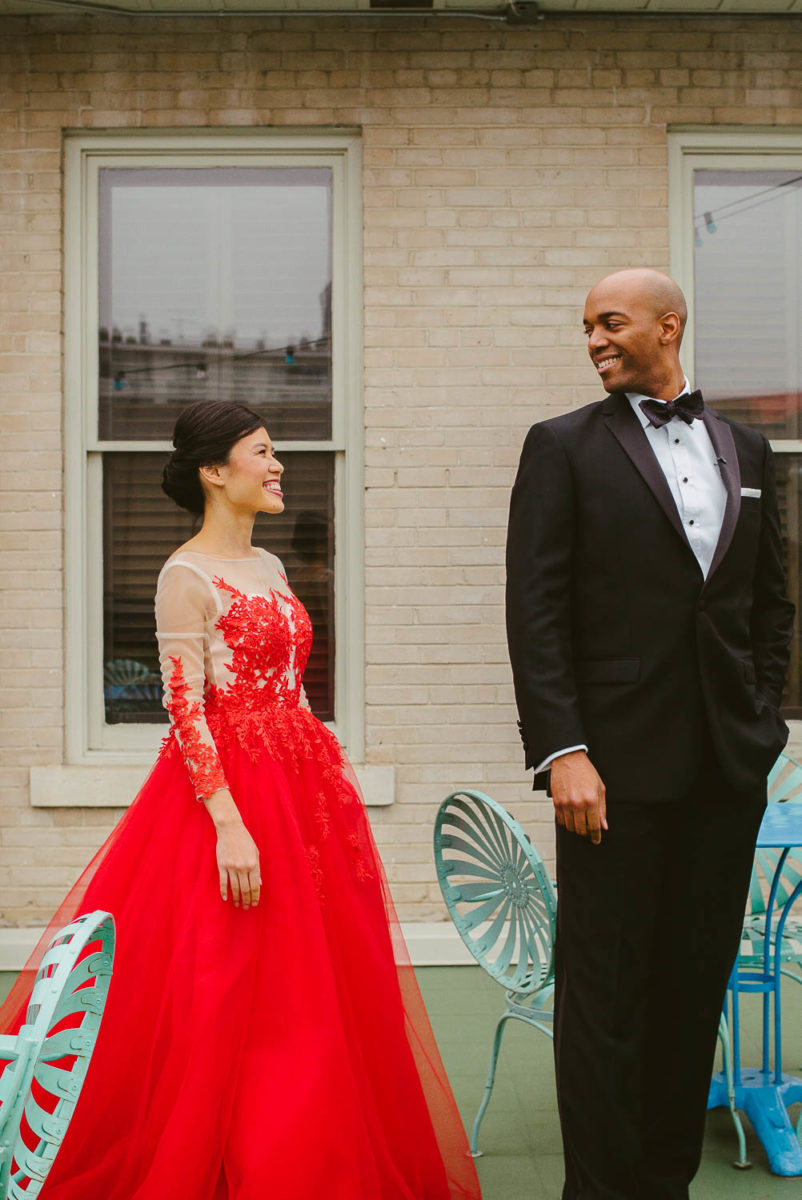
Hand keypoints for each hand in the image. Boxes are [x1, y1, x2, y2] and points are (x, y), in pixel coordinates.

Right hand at [203, 788, 260, 907]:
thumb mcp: (255, 852)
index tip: (254, 903)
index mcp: (253, 864)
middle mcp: (243, 867)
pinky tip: (226, 898)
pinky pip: (223, 882)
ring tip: (237, 904)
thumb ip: (257, 869)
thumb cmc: (245, 840)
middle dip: (246, 900)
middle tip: (246, 907)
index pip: (255, 885)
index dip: (255, 896)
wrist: (230, 829)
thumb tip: (259, 884)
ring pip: (235, 888)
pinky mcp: (222, 865)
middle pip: (245, 889)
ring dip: (236, 898)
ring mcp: (232, 867)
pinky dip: (224, 892)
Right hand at [550, 750, 607, 844]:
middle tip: (588, 828)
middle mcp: (577, 804)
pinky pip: (560, 820)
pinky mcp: (556, 802)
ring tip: (579, 821)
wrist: (568, 759)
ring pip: (570, 827)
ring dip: (575, 827)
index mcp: (591, 800)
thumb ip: (602, 809)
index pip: (594, 826)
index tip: (596, 840)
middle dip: (586, 832)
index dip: (596, 836)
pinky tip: (571, 815)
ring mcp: (565, 804)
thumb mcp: (600, 788)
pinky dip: (566, 821)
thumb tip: (603, 826)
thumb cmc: (586, 772)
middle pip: (581, 829)